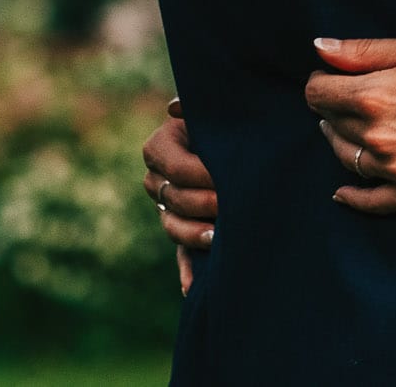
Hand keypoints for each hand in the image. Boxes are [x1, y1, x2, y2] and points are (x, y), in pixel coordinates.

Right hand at [142, 97, 214, 295]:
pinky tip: (192, 289)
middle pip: (175, 200)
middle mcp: (157, 179)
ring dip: (195, 235)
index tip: (231, 175)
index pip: (176, 168)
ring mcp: (168, 207)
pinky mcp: (185, 228)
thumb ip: (196, 106)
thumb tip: (174, 108)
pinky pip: (181, 254)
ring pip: (174, 227)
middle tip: (233, 206)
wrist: (238, 136)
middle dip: (205, 204)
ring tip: (219, 238)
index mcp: (159, 147)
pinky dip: (187, 272)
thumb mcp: (212, 109)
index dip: (202, 174)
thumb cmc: (227, 116)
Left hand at [306, 35, 395, 216]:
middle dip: (335, 107)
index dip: (322, 80)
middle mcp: (378, 137)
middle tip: (355, 95)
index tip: (334, 76)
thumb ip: (364, 50)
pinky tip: (342, 191)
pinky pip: (370, 202)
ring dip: (342, 140)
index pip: (318, 93)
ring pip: (344, 157)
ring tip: (358, 125)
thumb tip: (319, 48)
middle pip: (329, 124)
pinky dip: (352, 197)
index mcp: (376, 96)